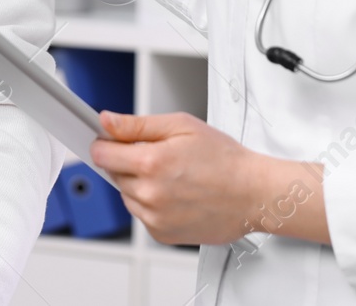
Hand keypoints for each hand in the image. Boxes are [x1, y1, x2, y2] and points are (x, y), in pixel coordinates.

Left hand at [90, 110, 328, 245]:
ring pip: (127, 196)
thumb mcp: (181, 126)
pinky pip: (142, 215)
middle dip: (129, 163)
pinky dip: (151, 205)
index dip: (106, 143)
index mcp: (151, 162)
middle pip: (114, 174)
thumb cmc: (224, 159)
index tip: (111, 141)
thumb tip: (106, 121)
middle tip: (161, 157)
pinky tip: (176, 195)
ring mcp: (155, 218)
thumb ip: (137, 124)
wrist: (253, 194)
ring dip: (139, 185)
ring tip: (173, 177)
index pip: (102, 154)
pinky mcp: (162, 234)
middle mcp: (149, 194)